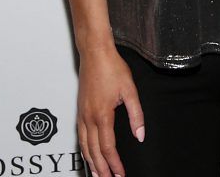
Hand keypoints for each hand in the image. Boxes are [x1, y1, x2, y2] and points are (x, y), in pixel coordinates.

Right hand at [77, 46, 143, 176]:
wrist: (95, 54)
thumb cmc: (113, 68)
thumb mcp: (130, 91)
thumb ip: (136, 115)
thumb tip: (140, 135)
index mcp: (102, 115)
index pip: (108, 147)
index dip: (114, 163)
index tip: (120, 174)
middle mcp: (88, 118)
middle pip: (94, 151)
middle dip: (101, 168)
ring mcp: (81, 115)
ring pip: (84, 146)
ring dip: (91, 163)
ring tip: (97, 175)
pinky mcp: (79, 111)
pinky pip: (79, 136)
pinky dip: (83, 150)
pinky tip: (88, 155)